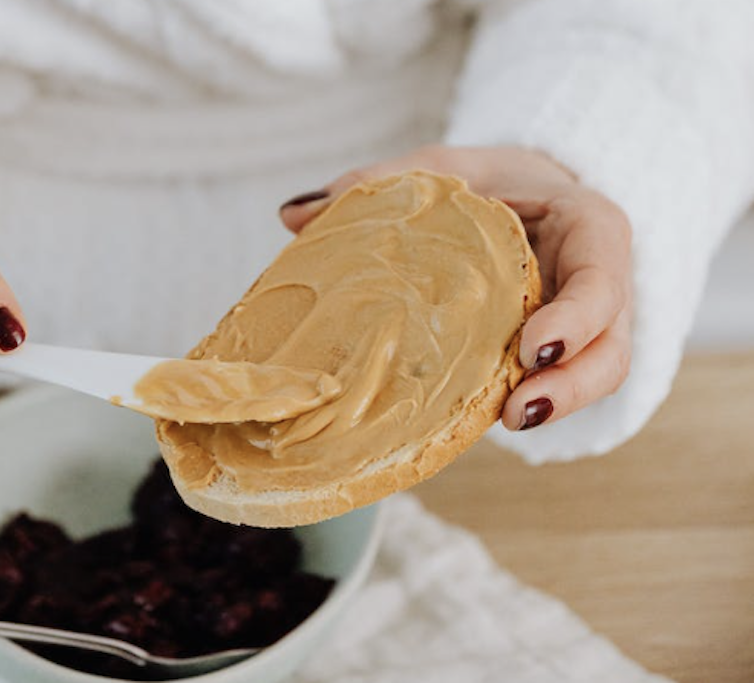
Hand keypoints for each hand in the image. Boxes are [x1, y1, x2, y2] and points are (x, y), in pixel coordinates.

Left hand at [279, 146, 632, 430]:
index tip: (531, 345)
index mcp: (586, 227)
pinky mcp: (552, 356)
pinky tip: (480, 421)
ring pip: (594, 376)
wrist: (518, 197)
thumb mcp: (440, 166)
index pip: (603, 275)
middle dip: (573, 384)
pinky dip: (524, 401)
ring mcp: (582, 326)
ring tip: (506, 422)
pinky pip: (552, 384)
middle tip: (516, 411)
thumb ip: (380, 183)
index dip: (579, 316)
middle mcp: (596, 284)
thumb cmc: (483, 181)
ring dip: (556, 405)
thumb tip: (293, 212)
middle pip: (611, 345)